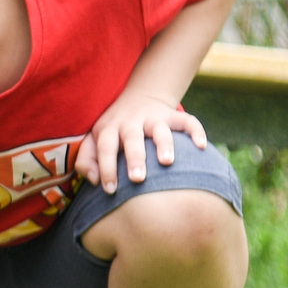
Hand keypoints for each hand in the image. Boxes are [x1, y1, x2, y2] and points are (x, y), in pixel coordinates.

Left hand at [76, 90, 207, 192]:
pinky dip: (195, 132)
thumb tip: (93, 180)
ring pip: (160, 129)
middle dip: (135, 158)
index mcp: (109, 128)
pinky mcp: (173, 115)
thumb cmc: (114, 130)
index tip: (110, 190)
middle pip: (132, 138)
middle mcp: (131, 121)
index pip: (105, 147)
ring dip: (164, 144)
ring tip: (167, 162)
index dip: (106, 167)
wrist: (139, 97)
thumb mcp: (95, 139)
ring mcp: (153, 117)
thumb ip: (86, 159)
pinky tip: (201, 147)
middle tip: (137, 179)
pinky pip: (188, 121)